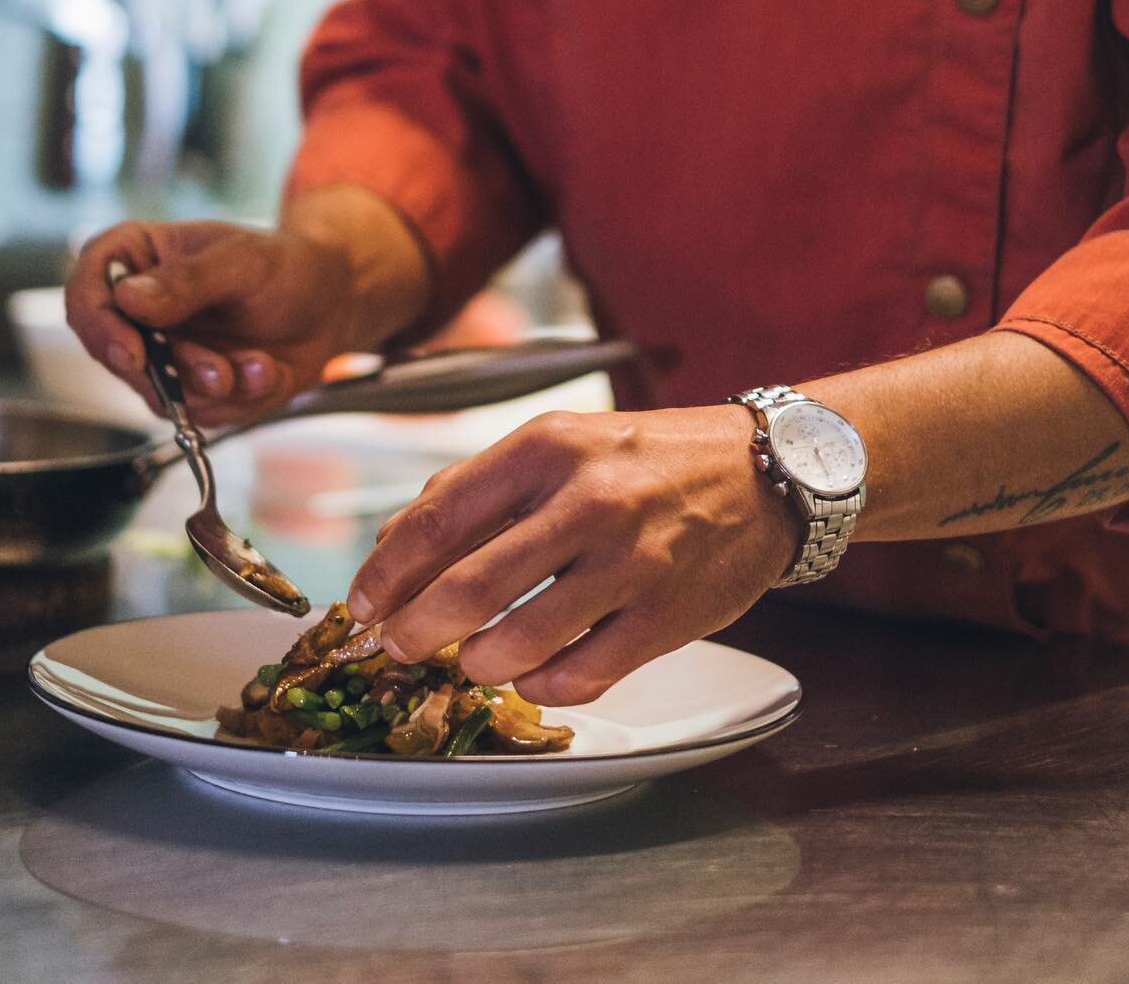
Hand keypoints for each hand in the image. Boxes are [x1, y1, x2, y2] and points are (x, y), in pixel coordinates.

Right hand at [66, 218, 357, 427]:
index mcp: (141, 257)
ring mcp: (165, 354)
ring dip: (214, 387)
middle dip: (172, 371)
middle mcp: (142, 310)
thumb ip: (187, 281)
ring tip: (260, 364)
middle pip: (115, 353)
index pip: (88, 285)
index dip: (96, 323)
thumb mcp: (243, 262)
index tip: (127, 350)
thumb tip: (127, 298)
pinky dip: (241, 400)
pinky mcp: (193, 391)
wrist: (333, 305)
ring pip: (159, 393)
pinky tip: (269, 371)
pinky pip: (201, 414)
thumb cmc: (287, 265)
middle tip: (219, 372)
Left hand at [346, 405, 800, 705]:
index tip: (364, 603)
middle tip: (399, 647)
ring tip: (470, 658)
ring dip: (476, 663)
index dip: (387, 571)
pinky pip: (580, 675)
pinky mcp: (666, 617)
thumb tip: (398, 544)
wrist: (764, 472)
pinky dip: (540, 686)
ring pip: (519, 642)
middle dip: (415, 631)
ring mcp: (630, 563)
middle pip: (468, 588)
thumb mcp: (560, 443)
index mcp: (547, 447)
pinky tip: (531, 675)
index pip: (439, 517)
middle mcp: (587, 501)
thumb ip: (478, 486)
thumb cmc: (645, 459)